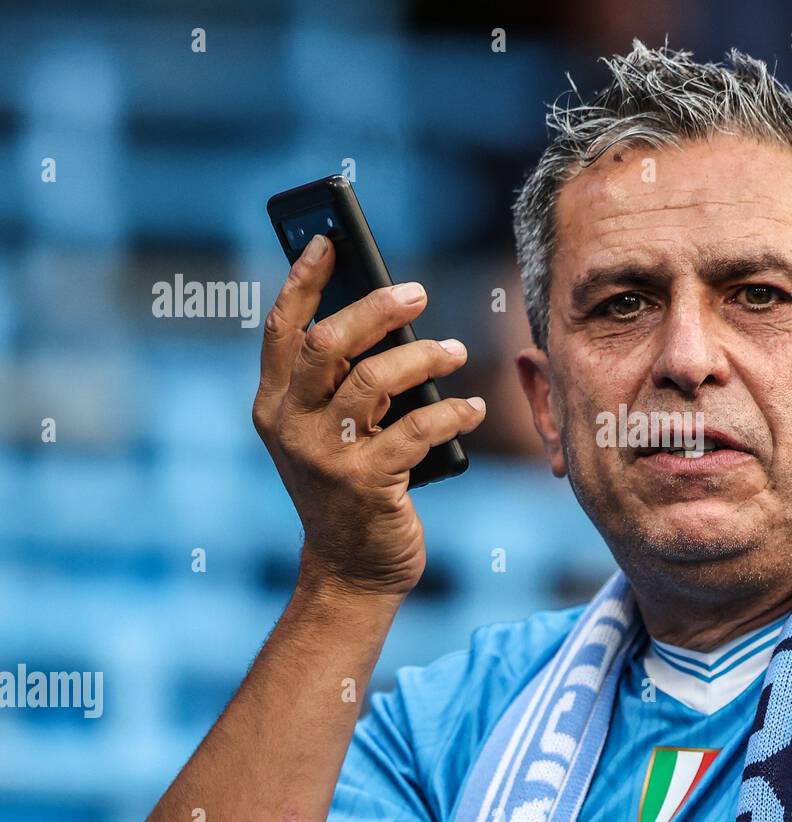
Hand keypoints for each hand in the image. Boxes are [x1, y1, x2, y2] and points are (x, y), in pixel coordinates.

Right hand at [251, 234, 485, 597]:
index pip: (282, 329)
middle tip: (417, 293)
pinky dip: (453, 412)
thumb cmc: (352, 487)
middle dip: (375, 310)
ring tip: (456, 351)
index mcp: (274, 404)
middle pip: (328, 343)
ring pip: (373, 380)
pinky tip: (475, 408)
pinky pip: (416, 429)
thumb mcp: (332, 431)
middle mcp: (289, 425)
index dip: (304, 280)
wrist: (352, 569)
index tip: (329, 240)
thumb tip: (390, 317)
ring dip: (424, 358)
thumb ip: (344, 382)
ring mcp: (323, 456)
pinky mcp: (365, 483)